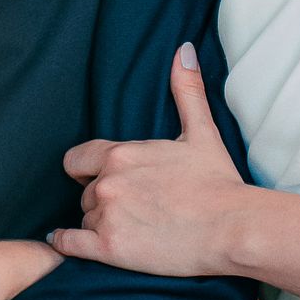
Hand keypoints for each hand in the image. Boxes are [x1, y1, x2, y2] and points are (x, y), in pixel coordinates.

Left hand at [52, 43, 249, 276]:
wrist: (233, 227)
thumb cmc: (218, 181)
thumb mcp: (201, 132)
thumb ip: (186, 91)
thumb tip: (184, 50)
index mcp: (121, 154)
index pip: (77, 160)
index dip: (89, 171)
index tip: (101, 178)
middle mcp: (108, 182)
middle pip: (86, 193)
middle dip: (103, 200)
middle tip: (134, 208)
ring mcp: (107, 216)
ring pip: (85, 219)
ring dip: (101, 224)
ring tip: (132, 229)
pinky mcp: (109, 249)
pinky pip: (69, 244)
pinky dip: (66, 244)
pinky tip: (69, 243)